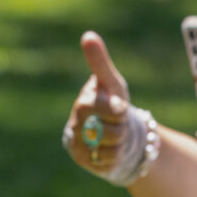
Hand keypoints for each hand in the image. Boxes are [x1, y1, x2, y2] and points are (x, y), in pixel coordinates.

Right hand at [65, 32, 131, 173]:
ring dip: (119, 141)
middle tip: (118, 122)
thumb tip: (88, 35)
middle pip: (109, 131)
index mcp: (84, 102)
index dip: (119, 110)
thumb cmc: (113, 103)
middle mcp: (76, 123)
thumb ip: (100, 62)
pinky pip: (108, 161)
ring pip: (110, 147)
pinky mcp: (82, 160)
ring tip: (114, 134)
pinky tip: (109, 148)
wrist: (114, 131)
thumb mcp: (112, 83)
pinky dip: (115, 155)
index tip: (120, 108)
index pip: (106, 108)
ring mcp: (78, 143)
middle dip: (120, 127)